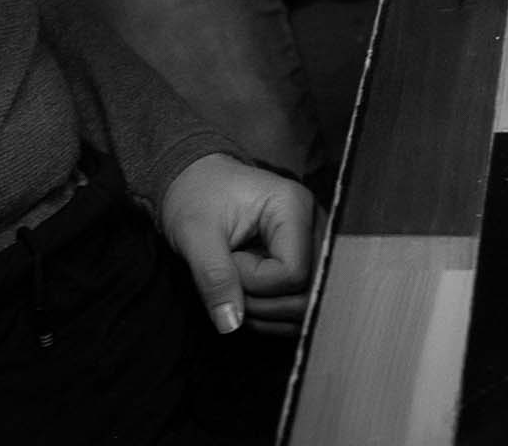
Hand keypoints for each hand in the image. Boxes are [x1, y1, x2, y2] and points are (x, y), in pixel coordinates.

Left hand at [158, 152, 315, 337]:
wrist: (194, 183)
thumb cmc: (195, 197)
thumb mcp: (195, 234)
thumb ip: (214, 277)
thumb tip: (230, 324)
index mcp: (293, 206)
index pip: (293, 273)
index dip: (254, 282)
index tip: (226, 260)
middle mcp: (314, 225)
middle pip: (307, 292)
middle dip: (260, 302)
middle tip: (228, 280)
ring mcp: (312, 245)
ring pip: (305, 305)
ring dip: (263, 311)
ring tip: (234, 284)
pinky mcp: (304, 262)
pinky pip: (297, 303)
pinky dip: (268, 312)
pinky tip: (244, 293)